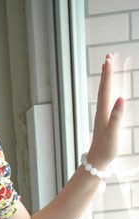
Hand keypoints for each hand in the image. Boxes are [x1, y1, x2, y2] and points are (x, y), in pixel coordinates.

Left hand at [88, 53, 123, 169]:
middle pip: (104, 88)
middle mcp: (101, 111)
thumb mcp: (112, 134)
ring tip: (107, 67)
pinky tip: (111, 90)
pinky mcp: (105, 120)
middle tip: (108, 56)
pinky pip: (107, 100)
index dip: (108, 75)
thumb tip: (121, 98)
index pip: (106, 90)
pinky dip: (109, 90)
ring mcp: (102, 115)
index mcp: (103, 113)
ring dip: (107, 79)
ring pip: (105, 93)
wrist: (96, 162)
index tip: (108, 60)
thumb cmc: (105, 150)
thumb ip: (117, 117)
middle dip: (106, 72)